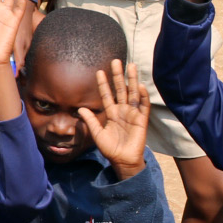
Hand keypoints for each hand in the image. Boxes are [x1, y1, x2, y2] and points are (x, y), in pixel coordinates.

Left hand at [79, 60, 149, 177]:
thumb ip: (90, 120)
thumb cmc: (110, 149)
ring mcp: (133, 114)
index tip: (99, 71)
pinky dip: (143, 96)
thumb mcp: (97, 134)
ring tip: (131, 66)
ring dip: (132, 80)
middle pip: (120, 89)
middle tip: (116, 61)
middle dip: (118, 75)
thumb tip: (80, 109)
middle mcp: (123, 110)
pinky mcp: (142, 120)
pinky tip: (140, 86)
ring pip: (133, 93)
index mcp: (112, 113)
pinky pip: (143, 106)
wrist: (123, 161)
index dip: (103, 83)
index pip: (106, 95)